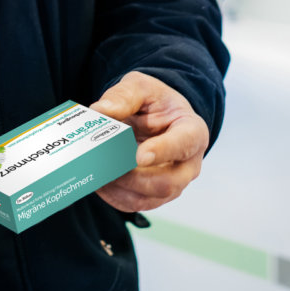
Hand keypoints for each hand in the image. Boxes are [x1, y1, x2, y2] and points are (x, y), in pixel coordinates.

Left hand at [92, 71, 208, 212]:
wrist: (155, 117)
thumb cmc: (153, 101)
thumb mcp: (140, 86)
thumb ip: (124, 95)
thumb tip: (101, 111)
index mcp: (192, 131)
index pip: (184, 144)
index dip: (163, 151)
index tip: (139, 155)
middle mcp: (188, 164)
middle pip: (168, 182)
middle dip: (134, 178)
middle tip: (107, 166)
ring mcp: (173, 183)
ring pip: (149, 199)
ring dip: (120, 189)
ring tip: (97, 173)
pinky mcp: (154, 196)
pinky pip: (134, 204)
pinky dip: (113, 196)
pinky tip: (97, 181)